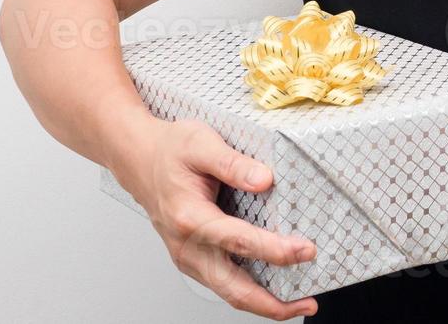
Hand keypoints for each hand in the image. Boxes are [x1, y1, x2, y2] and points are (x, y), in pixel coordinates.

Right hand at [112, 116, 318, 318]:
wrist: (140, 158)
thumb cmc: (170, 150)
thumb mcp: (201, 143)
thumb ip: (233, 163)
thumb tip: (265, 180)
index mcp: (190, 217)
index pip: (240, 242)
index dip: (276, 250)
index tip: (305, 250)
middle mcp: (187, 246)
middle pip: (233, 288)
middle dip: (273, 303)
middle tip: (308, 304)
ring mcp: (188, 257)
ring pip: (229, 292)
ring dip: (264, 304)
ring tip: (298, 304)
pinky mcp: (193, 259)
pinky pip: (223, 283)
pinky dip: (250, 292)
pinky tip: (274, 288)